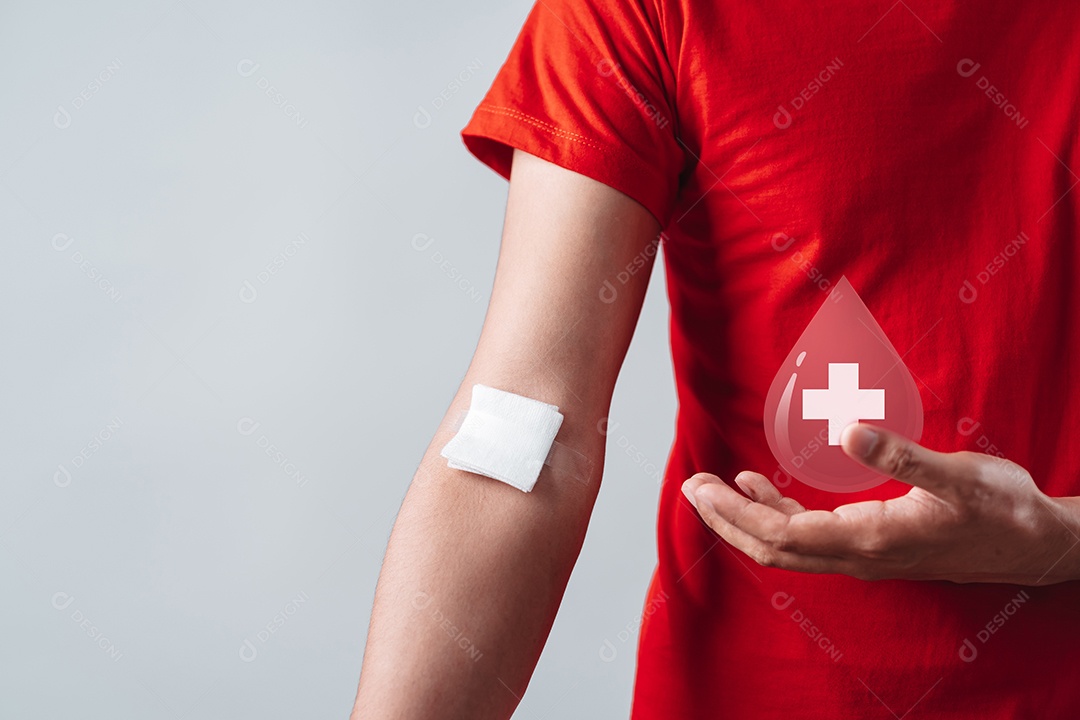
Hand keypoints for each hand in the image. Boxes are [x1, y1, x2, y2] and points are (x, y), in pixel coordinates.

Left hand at [681, 423, 1079, 584]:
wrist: (1034, 545)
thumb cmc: (1001, 509)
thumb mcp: (958, 475)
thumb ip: (901, 455)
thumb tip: (848, 430)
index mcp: (871, 538)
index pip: (781, 535)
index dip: (735, 514)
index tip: (701, 487)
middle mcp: (858, 555)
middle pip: (772, 548)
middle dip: (726, 520)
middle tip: (691, 487)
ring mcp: (863, 555)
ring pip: (786, 546)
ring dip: (745, 518)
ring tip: (711, 486)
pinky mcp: (870, 545)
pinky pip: (808, 537)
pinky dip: (776, 514)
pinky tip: (759, 487)